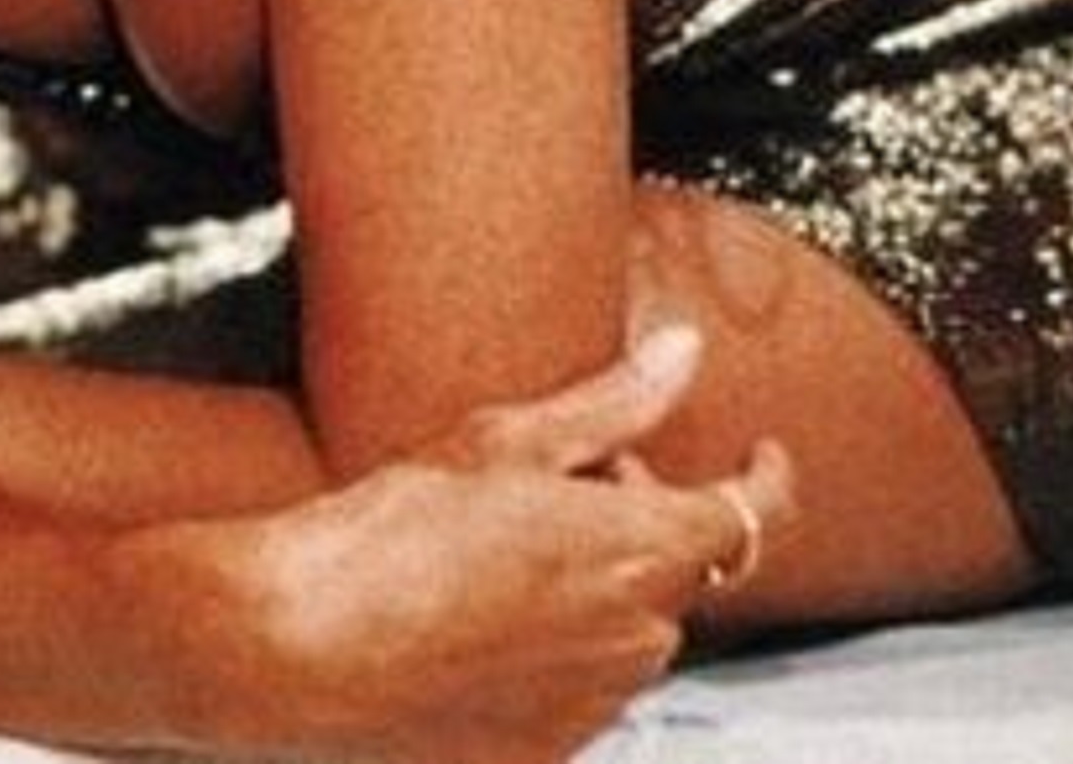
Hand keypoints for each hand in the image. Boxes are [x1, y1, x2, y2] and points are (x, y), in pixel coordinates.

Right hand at [164, 324, 793, 763]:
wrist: (302, 649)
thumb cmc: (391, 535)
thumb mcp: (501, 442)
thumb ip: (612, 402)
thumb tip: (682, 350)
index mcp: (641, 550)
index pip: (755, 515)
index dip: (770, 478)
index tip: (764, 453)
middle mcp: (638, 637)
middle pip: (678, 567)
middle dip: (641, 519)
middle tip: (563, 479)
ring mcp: (596, 704)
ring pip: (629, 627)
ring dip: (598, 585)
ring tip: (501, 547)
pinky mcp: (548, 753)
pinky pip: (581, 687)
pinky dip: (555, 647)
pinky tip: (477, 615)